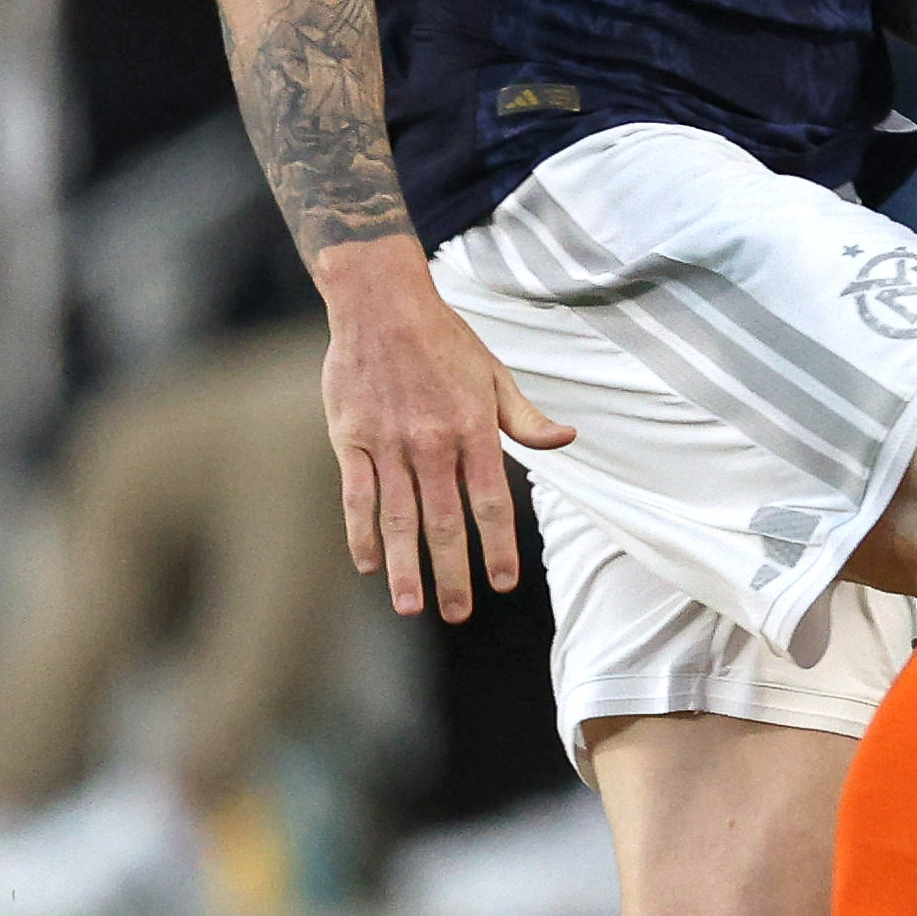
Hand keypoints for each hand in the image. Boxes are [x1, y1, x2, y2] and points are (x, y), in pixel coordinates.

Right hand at [315, 247, 571, 620]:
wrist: (381, 303)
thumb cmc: (446, 341)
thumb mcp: (496, 375)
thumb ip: (526, 419)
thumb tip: (567, 442)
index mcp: (474, 428)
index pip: (491, 500)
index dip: (499, 545)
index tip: (506, 582)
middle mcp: (432, 441)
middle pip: (445, 521)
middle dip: (453, 573)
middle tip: (459, 612)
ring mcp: (388, 441)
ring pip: (398, 517)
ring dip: (406, 567)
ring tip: (412, 606)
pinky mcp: (350, 437)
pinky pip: (357, 496)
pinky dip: (363, 533)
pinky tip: (370, 564)